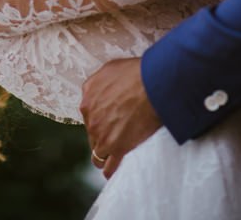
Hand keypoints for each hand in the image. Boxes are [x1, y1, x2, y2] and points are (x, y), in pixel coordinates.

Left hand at [80, 58, 161, 178]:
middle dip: (102, 136)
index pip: (89, 115)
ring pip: (97, 153)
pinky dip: (110, 170)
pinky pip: (109, 167)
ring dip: (104, 155)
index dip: (100, 118)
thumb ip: (98, 82)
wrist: (152, 85)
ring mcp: (103, 135)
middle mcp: (91, 118)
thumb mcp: (109, 69)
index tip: (110, 120)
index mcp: (88, 99)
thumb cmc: (136, 73)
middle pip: (92, 134)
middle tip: (116, 135)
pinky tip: (114, 170)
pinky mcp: (117, 148)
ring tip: (113, 155)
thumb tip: (99, 88)